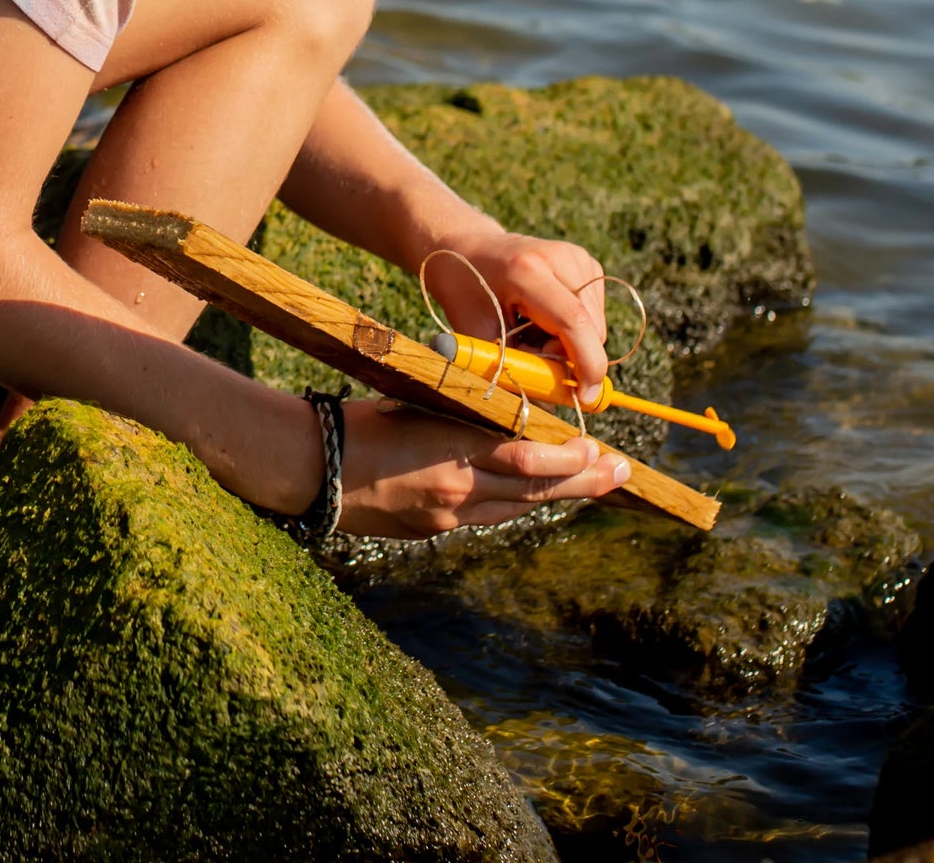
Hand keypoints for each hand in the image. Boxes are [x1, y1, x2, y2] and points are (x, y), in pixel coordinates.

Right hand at [340, 398, 628, 535]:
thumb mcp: (416, 401)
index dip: (570, 459)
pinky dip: (517, 502)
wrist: (312, 467)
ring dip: (556, 494)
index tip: (599, 448)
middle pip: (535, 489)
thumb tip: (508, 407)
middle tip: (622, 473)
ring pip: (517, 507)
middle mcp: (457, 489)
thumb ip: (462, 411)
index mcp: (452, 450)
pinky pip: (489, 516)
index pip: (528, 457)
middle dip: (583, 482)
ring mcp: (447, 516)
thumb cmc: (360, 420)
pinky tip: (533, 493)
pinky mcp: (434, 531)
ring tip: (590, 482)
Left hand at [424, 225, 609, 406]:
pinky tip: (542, 317)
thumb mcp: (475, 332)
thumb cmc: (465, 290)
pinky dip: (573, 329)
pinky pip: (594, 315)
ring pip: (595, 326)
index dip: (586, 364)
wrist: (464, 246)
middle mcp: (560, 258)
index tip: (583, 398)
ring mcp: (577, 257)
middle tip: (530, 355)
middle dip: (570, 358)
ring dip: (571, 344)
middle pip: (590, 329)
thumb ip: (512, 368)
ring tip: (530, 331)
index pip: (574, 321)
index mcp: (527, 270)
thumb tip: (551, 408)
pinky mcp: (587, 263)